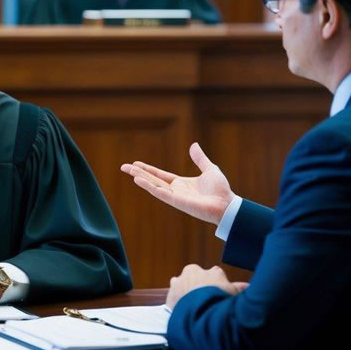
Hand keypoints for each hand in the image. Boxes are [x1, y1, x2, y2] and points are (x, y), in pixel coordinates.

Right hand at [120, 143, 234, 224]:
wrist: (227, 204)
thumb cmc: (220, 190)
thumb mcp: (210, 169)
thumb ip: (200, 159)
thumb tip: (194, 145)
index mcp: (181, 183)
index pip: (159, 175)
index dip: (147, 169)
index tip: (135, 164)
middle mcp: (175, 190)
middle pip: (152, 179)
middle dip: (138, 172)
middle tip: (123, 166)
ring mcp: (174, 196)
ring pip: (153, 185)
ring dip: (140, 178)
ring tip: (128, 171)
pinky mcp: (177, 202)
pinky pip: (160, 193)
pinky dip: (149, 187)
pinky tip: (138, 180)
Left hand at [165, 263, 248, 308]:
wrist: (200, 312)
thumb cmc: (220, 301)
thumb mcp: (234, 294)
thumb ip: (240, 288)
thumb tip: (248, 286)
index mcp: (212, 271)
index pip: (216, 275)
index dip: (218, 285)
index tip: (218, 294)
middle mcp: (194, 272)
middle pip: (198, 277)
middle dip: (200, 286)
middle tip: (205, 300)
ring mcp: (180, 281)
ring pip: (183, 284)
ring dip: (186, 292)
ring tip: (193, 307)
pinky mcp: (170, 293)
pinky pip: (173, 296)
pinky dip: (178, 301)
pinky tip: (184, 310)